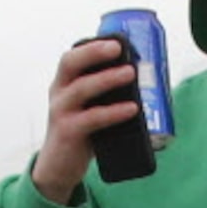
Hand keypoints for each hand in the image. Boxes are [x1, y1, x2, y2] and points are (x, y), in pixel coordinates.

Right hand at [32, 39, 141, 202]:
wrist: (59, 167)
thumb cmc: (80, 134)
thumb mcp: (89, 110)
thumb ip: (107, 97)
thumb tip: (147, 86)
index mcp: (64, 85)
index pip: (71, 57)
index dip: (90, 47)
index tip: (114, 40)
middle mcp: (59, 93)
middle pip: (70, 64)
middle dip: (93, 53)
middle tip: (118, 47)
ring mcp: (61, 112)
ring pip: (82, 88)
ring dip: (107, 79)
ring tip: (131, 73)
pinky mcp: (68, 131)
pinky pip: (92, 118)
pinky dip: (113, 112)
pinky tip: (132, 108)